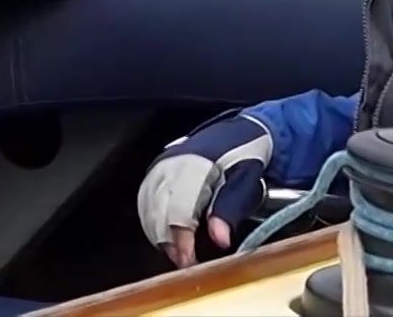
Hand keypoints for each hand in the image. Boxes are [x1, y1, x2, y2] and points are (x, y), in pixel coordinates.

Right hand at [136, 113, 271, 267]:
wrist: (238, 132)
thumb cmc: (244, 158)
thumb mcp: (247, 182)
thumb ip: (231, 209)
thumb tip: (220, 239)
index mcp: (196, 164)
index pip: (180, 210)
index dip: (182, 240)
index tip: (189, 260)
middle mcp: (173, 162)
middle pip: (160, 212)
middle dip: (170, 242)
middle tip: (186, 260)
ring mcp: (161, 164)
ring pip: (148, 208)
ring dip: (159, 234)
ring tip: (178, 250)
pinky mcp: (156, 168)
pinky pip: (144, 200)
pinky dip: (152, 220)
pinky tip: (165, 232)